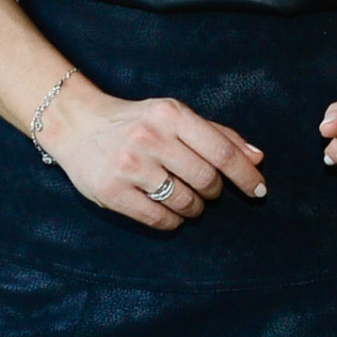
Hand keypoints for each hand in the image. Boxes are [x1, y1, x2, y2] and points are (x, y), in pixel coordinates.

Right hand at [38, 85, 265, 229]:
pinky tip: (169, 212)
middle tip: (207, 191)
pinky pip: (160, 220)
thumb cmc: (136, 121)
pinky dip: (173, 221)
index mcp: (171, 114)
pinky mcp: (112, 192)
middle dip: (214, 192)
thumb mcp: (174, 115)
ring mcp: (130, 166)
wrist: (77, 125)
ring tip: (186, 201)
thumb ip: (217, 134)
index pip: (222, 152)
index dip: (247, 176)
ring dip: (194, 209)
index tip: (259, 191)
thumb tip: (258, 157)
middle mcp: (151, 138)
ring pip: (185, 203)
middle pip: (206, 180)